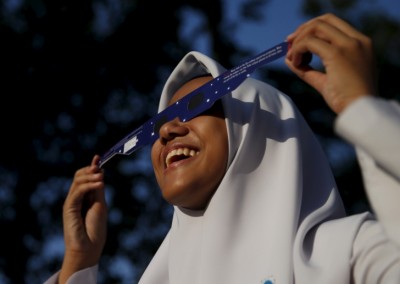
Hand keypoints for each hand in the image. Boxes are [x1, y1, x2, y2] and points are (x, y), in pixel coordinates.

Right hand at [59, 155, 106, 282]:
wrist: (88, 248)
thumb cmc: (95, 229)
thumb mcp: (100, 205)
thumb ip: (98, 190)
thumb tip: (100, 172)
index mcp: (85, 197)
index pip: (85, 177)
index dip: (91, 167)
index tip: (99, 157)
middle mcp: (76, 198)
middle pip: (79, 176)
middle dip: (90, 169)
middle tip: (100, 168)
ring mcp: (71, 202)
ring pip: (77, 181)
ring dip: (90, 176)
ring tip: (101, 177)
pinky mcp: (68, 208)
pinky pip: (77, 191)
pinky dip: (88, 185)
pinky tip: (99, 184)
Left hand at [285, 13, 377, 113]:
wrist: (360, 111)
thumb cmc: (346, 101)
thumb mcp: (326, 81)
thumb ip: (308, 70)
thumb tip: (289, 60)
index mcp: (360, 45)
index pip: (333, 24)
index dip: (312, 29)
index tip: (297, 41)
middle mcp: (357, 40)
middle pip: (324, 21)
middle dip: (303, 30)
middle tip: (288, 44)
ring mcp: (349, 45)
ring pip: (316, 28)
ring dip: (299, 41)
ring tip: (292, 59)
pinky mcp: (338, 53)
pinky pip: (310, 42)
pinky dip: (298, 50)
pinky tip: (295, 63)